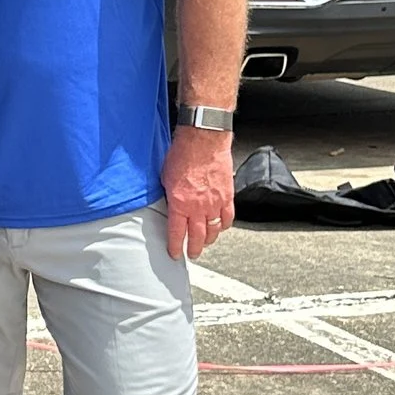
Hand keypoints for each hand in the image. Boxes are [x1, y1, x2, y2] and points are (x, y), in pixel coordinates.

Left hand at [163, 122, 236, 263]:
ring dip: (210, 239)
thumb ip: (170, 195)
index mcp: (179, 204)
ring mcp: (215, 203)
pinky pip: (228, 217)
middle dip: (194, 248)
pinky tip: (221, 227)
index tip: (174, 253)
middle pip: (198, 236)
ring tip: (206, 243)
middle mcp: (198, 207)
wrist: (203, 139)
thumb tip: (170, 204)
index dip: (175, 246)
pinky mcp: (227, 196)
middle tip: (192, 254)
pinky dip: (224, 225)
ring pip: (214, 230)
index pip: (177, 233)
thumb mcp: (165, 177)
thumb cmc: (183, 153)